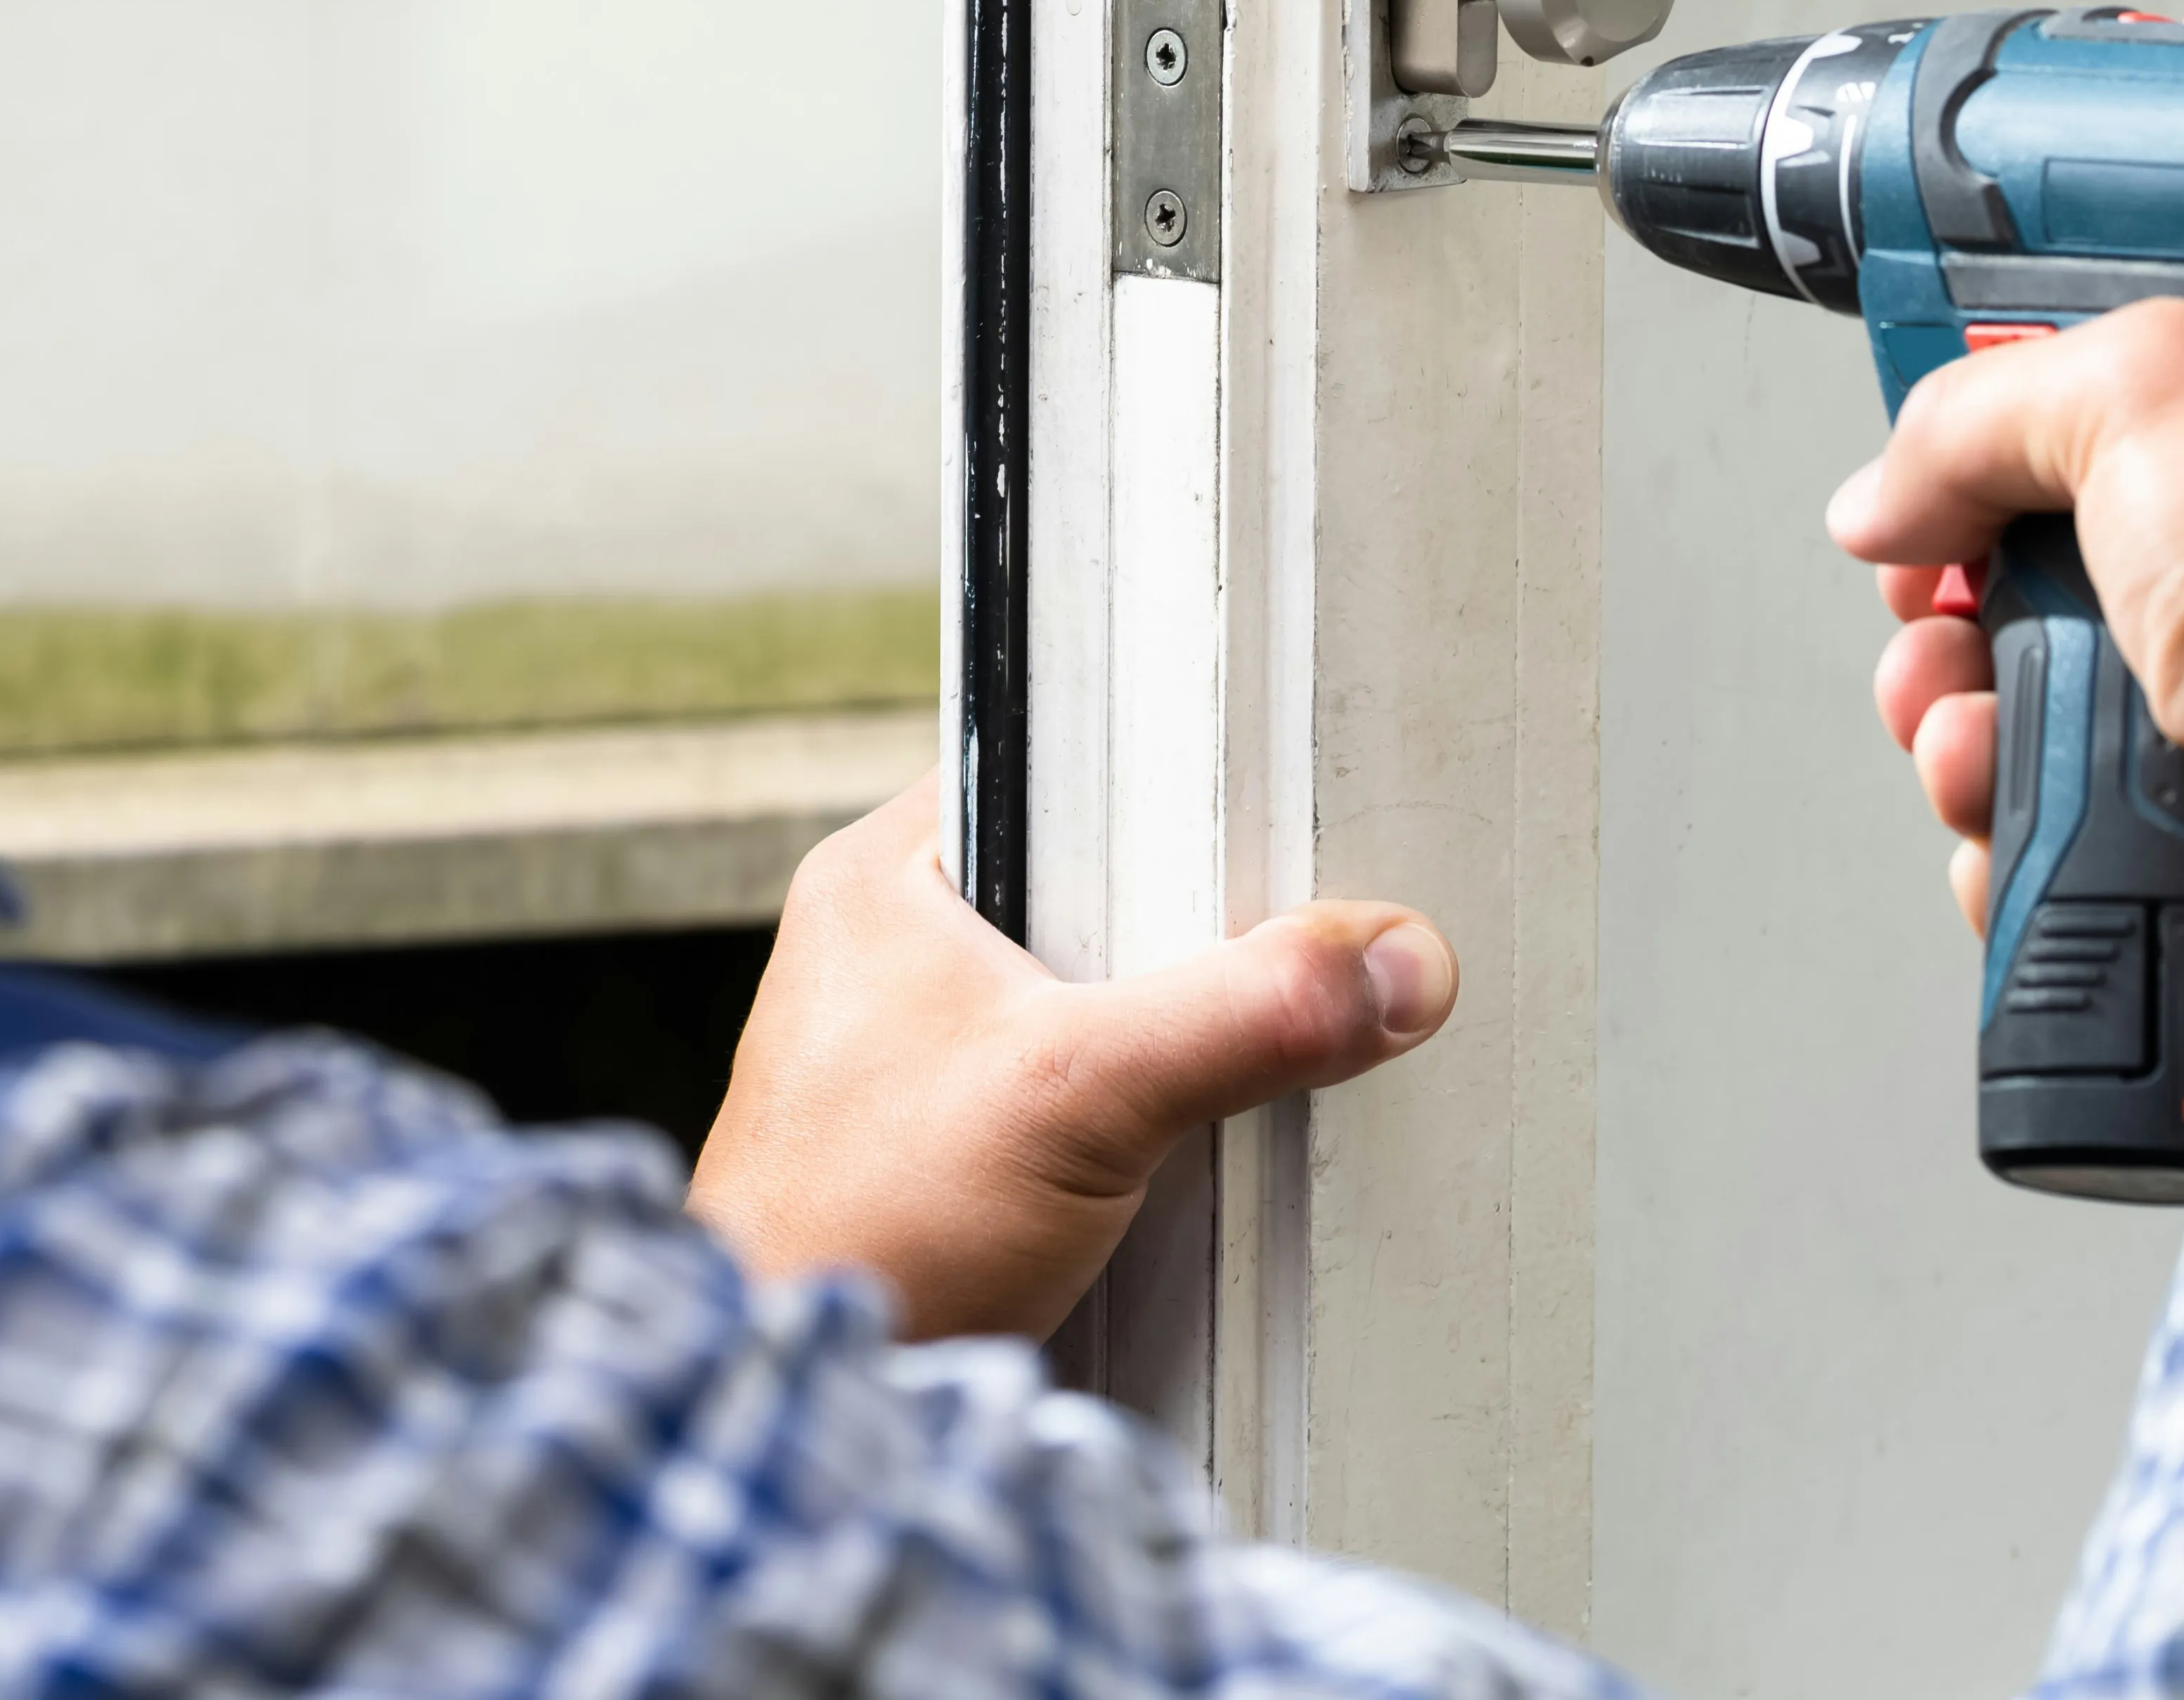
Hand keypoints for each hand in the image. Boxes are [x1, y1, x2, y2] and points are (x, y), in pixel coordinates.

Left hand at [686, 771, 1455, 1340]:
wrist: (799, 1413)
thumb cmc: (862, 1230)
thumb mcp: (1083, 1095)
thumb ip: (1242, 1017)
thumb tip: (1383, 966)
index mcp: (883, 877)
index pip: (1053, 771)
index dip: (1167, 791)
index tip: (1268, 825)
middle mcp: (891, 949)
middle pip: (1092, 893)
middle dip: (1184, 935)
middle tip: (1267, 956)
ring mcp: (916, 1054)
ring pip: (1090, 1000)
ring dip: (1161, 1039)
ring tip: (1227, 1054)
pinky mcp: (950, 1147)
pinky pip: (1076, 1091)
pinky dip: (1134, 1118)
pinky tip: (1174, 1148)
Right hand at [1834, 299, 2183, 1013]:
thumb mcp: (2150, 386)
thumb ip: (1986, 407)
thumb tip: (1895, 491)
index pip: (2152, 406)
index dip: (2030, 425)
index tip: (1947, 456)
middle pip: (2073, 561)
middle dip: (1962, 582)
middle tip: (1931, 588)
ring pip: (2051, 702)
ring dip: (1963, 707)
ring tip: (1958, 711)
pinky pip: (2065, 824)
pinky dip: (2009, 816)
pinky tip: (2003, 792)